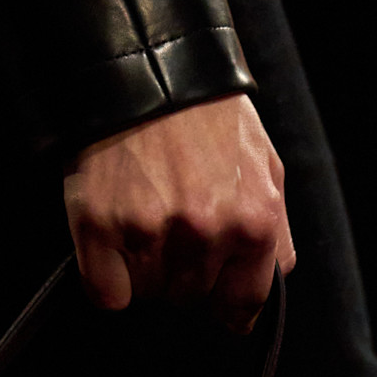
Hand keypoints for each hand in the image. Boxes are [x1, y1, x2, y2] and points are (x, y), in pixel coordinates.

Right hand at [63, 93, 294, 329]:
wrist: (148, 71)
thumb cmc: (209, 119)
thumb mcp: (265, 167)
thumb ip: (275, 232)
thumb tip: (266, 286)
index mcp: (253, 222)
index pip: (241, 304)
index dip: (224, 304)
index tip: (213, 297)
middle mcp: (205, 232)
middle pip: (189, 299)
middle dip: (181, 274)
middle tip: (170, 229)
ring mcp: (151, 232)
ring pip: (148, 295)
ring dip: (144, 272)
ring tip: (143, 223)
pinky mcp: (101, 229)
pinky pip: (107, 295)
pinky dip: (107, 280)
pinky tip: (113, 245)